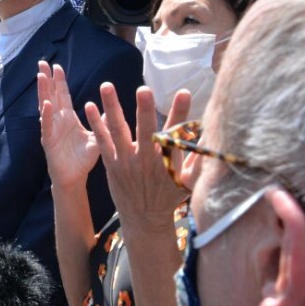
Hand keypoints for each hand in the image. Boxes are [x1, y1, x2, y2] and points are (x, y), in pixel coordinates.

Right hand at [38, 61, 98, 188]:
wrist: (75, 178)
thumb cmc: (83, 159)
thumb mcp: (97, 136)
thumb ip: (103, 122)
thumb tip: (113, 109)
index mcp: (68, 118)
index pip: (63, 95)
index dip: (59, 81)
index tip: (57, 66)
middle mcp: (58, 121)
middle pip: (51, 95)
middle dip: (47, 80)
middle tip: (42, 63)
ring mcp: (51, 130)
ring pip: (45, 107)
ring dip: (43, 92)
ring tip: (41, 77)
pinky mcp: (49, 141)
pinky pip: (47, 126)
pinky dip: (46, 115)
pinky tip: (46, 104)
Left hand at [88, 84, 191, 239]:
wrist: (145, 220)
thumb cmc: (170, 196)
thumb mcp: (190, 180)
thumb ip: (200, 157)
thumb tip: (215, 134)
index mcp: (169, 161)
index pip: (177, 132)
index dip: (181, 112)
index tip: (184, 92)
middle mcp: (147, 160)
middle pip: (147, 131)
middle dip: (145, 110)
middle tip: (143, 90)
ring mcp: (126, 161)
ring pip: (119, 131)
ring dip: (112, 107)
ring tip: (106, 85)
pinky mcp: (111, 164)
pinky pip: (102, 141)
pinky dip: (95, 123)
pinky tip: (89, 105)